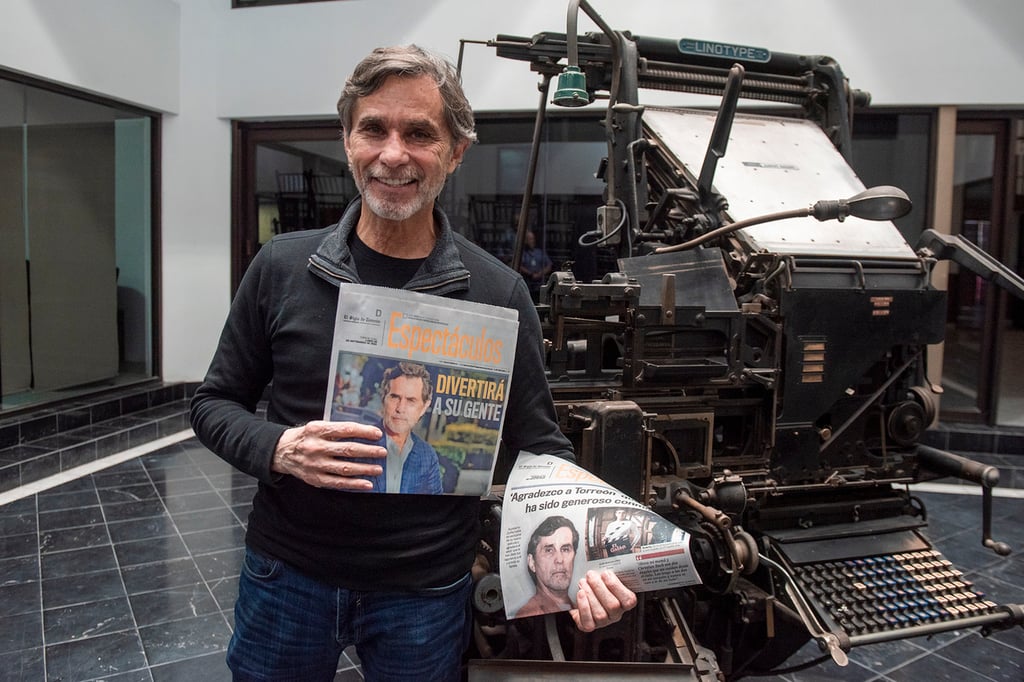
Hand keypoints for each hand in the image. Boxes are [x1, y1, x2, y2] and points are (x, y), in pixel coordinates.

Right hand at [271, 420, 385, 489]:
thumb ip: (336, 429)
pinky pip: (338, 483)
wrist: (282, 452)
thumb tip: (365, 432)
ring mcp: (315, 465)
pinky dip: (354, 484)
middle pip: (347, 450)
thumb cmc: (306, 437)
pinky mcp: (315, 479)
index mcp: (317, 430)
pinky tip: (367, 484)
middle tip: (382, 452)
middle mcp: (316, 447)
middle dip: (368, 451)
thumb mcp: (317, 426)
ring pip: (344, 468)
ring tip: (378, 469)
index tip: (378, 434)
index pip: (345, 430)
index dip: (363, 432)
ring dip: (364, 469)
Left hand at [570, 570, 636, 631]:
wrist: (577, 595)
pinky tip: (580, 593)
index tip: (606, 573)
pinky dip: (583, 606)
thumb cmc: (594, 583)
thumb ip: (609, 569)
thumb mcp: (604, 576)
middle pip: (613, 605)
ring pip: (600, 613)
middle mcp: (615, 614)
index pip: (629, 600)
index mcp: (624, 602)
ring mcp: (603, 622)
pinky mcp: (589, 626)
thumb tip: (608, 553)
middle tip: (591, 575)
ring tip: (583, 582)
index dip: (617, 587)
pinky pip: (588, 621)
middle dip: (600, 588)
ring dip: (590, 595)